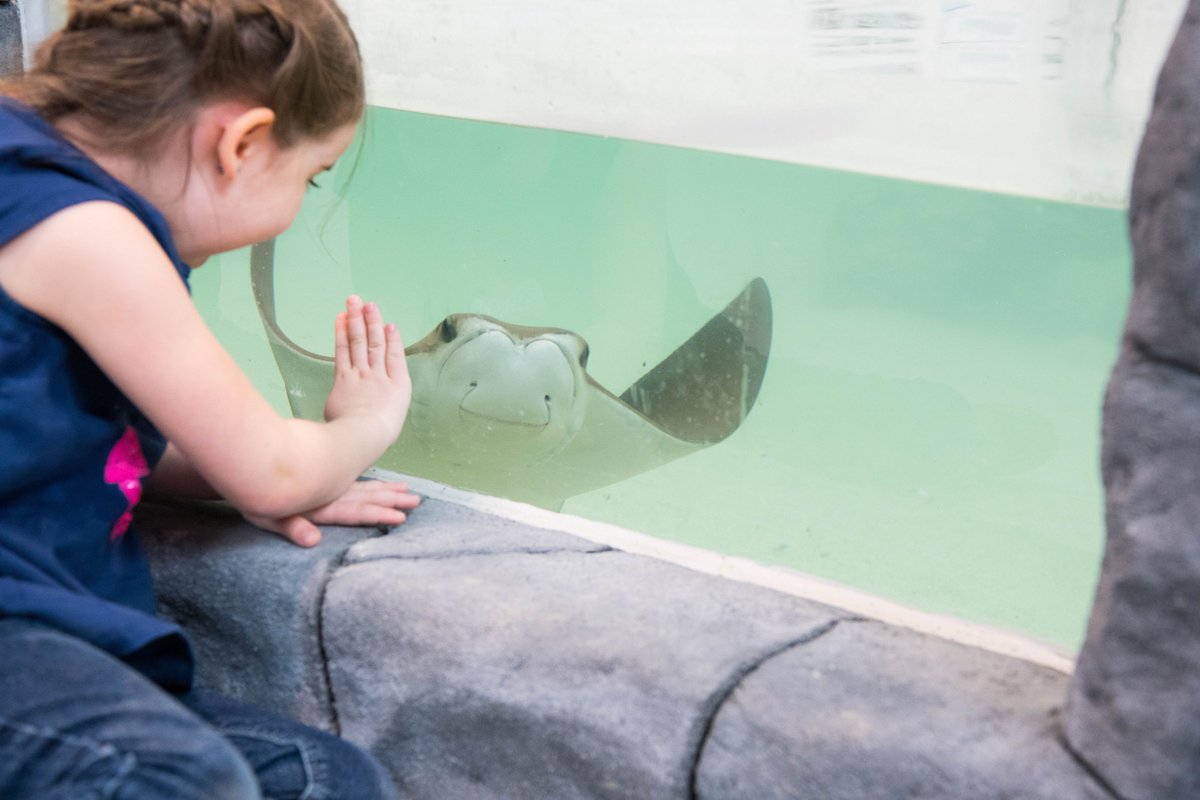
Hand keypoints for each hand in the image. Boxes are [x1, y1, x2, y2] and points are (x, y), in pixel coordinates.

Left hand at [244, 479, 421, 546]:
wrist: (245, 458)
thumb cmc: (253, 491)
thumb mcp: (268, 514)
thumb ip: (291, 526)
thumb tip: (313, 541)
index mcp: (320, 502)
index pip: (355, 510)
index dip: (378, 514)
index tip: (400, 517)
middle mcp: (328, 490)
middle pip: (366, 495)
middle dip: (391, 499)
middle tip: (416, 500)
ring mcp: (326, 481)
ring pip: (362, 485)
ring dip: (385, 489)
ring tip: (406, 489)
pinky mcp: (321, 474)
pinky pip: (352, 479)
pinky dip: (368, 482)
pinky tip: (377, 483)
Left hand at [323, 295, 411, 442]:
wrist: (363, 435)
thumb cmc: (379, 435)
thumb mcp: (390, 422)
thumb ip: (382, 406)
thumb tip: (365, 403)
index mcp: (398, 386)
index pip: (395, 357)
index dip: (392, 340)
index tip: (390, 325)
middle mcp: (381, 376)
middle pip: (376, 344)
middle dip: (372, 322)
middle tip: (368, 304)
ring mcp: (361, 375)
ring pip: (359, 342)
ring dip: (357, 320)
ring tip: (355, 302)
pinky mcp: (343, 377)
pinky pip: (343, 351)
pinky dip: (342, 334)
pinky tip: (341, 320)